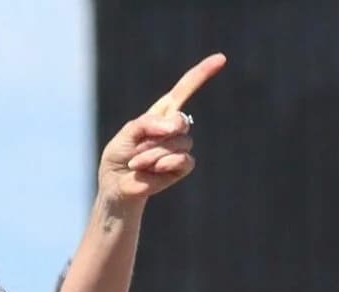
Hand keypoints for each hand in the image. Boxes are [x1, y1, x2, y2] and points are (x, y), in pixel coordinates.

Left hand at [98, 53, 222, 208]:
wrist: (116, 186)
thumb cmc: (118, 157)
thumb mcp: (127, 133)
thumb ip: (147, 124)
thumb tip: (175, 126)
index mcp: (162, 112)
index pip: (184, 89)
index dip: (202, 74)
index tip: (221, 59)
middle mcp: (174, 127)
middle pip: (180, 120)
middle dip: (160, 133)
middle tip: (139, 146)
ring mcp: (180, 146)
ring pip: (177, 143)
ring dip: (152, 154)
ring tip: (137, 162)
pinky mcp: (182, 166)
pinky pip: (183, 159)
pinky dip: (165, 163)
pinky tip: (153, 169)